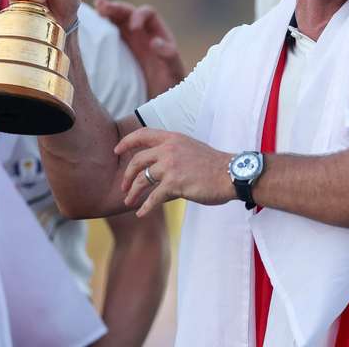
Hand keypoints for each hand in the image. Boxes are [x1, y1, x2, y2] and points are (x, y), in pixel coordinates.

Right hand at [93, 0, 185, 98]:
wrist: (162, 98)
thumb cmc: (171, 84)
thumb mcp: (173, 71)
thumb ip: (168, 56)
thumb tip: (154, 42)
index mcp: (157, 33)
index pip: (148, 14)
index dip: (139, 15)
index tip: (133, 27)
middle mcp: (142, 33)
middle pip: (128, 13)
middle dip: (116, 8)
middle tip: (102, 7)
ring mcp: (129, 41)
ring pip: (115, 21)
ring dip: (105, 13)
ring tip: (96, 8)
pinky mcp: (117, 51)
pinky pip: (108, 35)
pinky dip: (99, 27)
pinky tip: (90, 25)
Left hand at [115, 128, 235, 216]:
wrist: (231, 174)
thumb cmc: (214, 165)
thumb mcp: (191, 149)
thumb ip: (173, 155)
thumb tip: (158, 172)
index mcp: (172, 138)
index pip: (142, 134)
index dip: (126, 142)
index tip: (116, 150)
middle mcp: (169, 149)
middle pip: (137, 160)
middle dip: (127, 176)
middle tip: (124, 188)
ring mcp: (170, 166)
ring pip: (141, 180)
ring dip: (133, 193)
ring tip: (129, 202)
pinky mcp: (174, 184)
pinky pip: (153, 197)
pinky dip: (145, 207)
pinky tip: (141, 214)